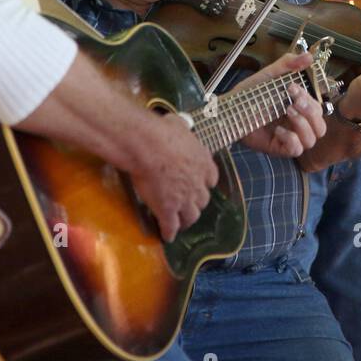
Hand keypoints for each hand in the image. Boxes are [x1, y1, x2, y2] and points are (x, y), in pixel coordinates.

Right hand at [130, 113, 218, 242]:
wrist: (148, 146)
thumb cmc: (162, 131)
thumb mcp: (178, 125)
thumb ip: (182, 129)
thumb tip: (177, 123)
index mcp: (204, 163)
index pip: (211, 178)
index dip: (204, 182)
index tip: (199, 183)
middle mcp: (198, 184)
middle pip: (203, 200)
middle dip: (196, 204)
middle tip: (188, 206)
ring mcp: (184, 199)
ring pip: (191, 217)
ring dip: (186, 221)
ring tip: (181, 224)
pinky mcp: (167, 210)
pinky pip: (170, 226)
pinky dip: (169, 233)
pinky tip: (167, 237)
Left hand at [231, 50, 327, 157]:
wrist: (230, 109)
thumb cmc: (250, 94)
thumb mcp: (269, 75)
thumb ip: (288, 64)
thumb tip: (309, 56)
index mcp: (300, 108)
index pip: (318, 108)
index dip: (311, 99)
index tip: (293, 87)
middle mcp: (298, 124)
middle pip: (320, 126)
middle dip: (310, 112)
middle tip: (292, 102)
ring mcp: (290, 137)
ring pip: (312, 139)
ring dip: (303, 125)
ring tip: (287, 112)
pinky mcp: (280, 148)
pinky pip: (296, 150)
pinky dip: (291, 139)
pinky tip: (278, 130)